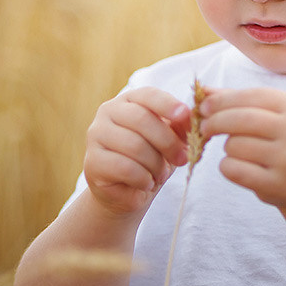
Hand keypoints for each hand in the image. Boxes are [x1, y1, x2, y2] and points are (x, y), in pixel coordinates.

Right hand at [84, 87, 190, 216]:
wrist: (128, 191)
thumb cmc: (151, 159)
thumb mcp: (169, 140)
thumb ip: (180, 127)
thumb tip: (192, 118)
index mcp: (128, 100)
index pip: (147, 94)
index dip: (168, 104)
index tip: (185, 115)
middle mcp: (107, 112)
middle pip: (141, 119)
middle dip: (168, 141)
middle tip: (182, 159)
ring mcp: (96, 136)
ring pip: (134, 145)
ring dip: (156, 164)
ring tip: (161, 175)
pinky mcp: (92, 161)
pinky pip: (125, 168)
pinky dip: (143, 178)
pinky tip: (146, 182)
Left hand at [200, 87, 285, 208]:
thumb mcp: (277, 115)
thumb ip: (241, 100)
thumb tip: (204, 91)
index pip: (249, 96)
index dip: (221, 101)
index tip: (204, 107)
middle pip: (239, 120)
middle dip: (214, 122)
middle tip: (205, 128)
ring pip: (234, 145)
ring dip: (228, 148)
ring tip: (239, 152)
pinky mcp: (276, 184)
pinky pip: (234, 169)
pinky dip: (227, 167)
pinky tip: (236, 166)